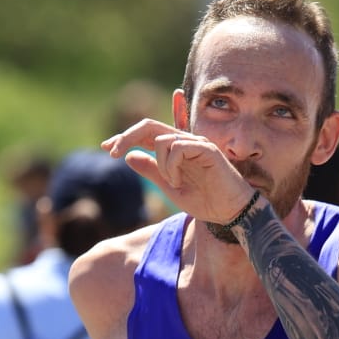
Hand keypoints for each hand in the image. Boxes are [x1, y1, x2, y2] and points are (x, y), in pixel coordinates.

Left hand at [102, 119, 252, 226]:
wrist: (231, 213)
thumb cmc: (206, 201)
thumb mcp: (170, 188)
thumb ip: (151, 171)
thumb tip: (128, 157)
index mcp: (175, 150)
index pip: (145, 135)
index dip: (125, 138)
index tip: (106, 148)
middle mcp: (184, 142)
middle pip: (148, 126)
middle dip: (127, 136)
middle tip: (112, 152)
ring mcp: (196, 143)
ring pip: (161, 139)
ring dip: (160, 164)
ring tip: (173, 182)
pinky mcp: (206, 149)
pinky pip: (177, 148)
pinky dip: (171, 166)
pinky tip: (179, 180)